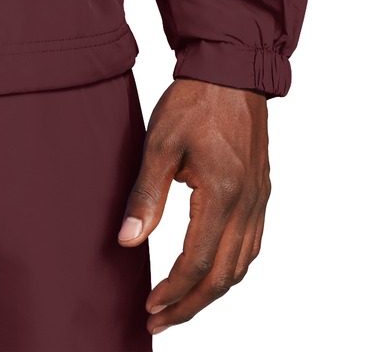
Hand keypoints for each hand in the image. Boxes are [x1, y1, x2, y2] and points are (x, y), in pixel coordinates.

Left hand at [116, 77, 270, 334]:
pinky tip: (210, 272)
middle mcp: (247, 204)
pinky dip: (230, 269)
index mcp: (223, 194)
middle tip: (160, 320)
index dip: (174, 291)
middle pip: (223, 276)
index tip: (150, 307)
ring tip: (180, 305)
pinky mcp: (260, 193)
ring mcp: (258, 200)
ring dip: (212, 292)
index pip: (199, 262)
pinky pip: (251, 246)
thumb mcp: (160, 143)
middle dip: (191, 305)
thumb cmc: (194, 101)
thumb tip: (128, 242)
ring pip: (241, 266)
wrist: (231, 70)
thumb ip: (146, 196)